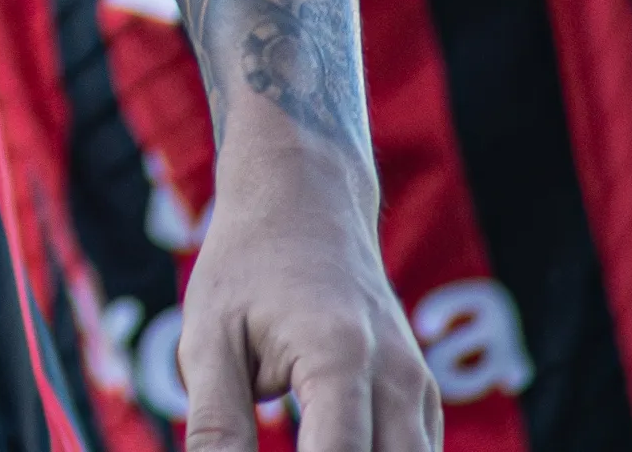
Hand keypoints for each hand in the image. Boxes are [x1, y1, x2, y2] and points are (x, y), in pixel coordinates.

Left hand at [178, 133, 436, 451]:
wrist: (306, 203)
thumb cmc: (248, 266)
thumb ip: (217, 420)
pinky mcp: (423, 398)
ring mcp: (420, 390)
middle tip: (287, 444)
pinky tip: (323, 446)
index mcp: (340, 359)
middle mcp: (398, 379)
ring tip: (301, 441)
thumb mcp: (208, 336)